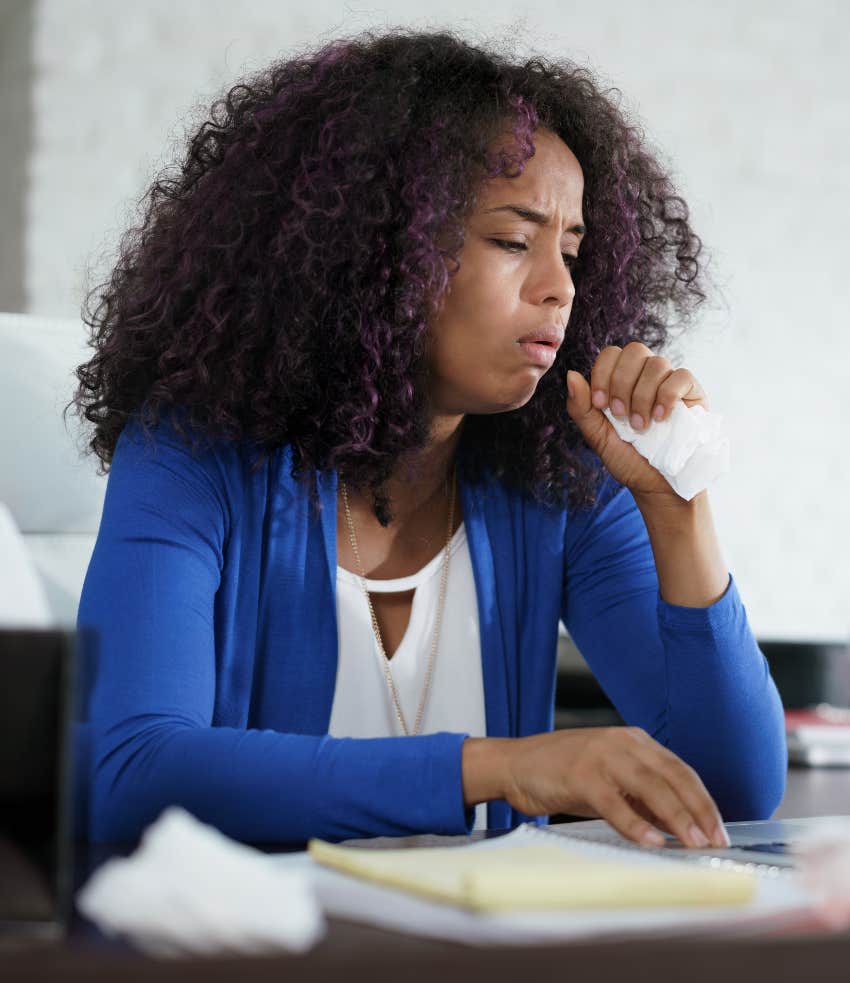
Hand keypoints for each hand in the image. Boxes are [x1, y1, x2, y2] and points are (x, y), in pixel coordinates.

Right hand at [464, 728, 728, 848]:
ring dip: (676, 817)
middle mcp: (621, 743)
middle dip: (699, 810)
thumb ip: (641, 797)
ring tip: (693, 843)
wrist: (513, 763)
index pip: (680, 770)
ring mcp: (600, 756)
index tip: (720, 830)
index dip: (704, 800)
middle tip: (716, 841)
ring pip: (650, 786)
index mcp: (632, 741)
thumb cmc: (560, 773)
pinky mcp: (579, 774)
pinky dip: (635, 823)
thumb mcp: (609, 780)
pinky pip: (614, 802)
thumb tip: (679, 826)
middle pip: (672, 776)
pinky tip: (651, 841)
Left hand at [566, 342, 708, 499]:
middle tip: (620, 415)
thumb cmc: (628, 460)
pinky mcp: (693, 393)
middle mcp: (646, 376)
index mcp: (622, 381)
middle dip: (622, 383)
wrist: (658, 486)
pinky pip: (681, 375)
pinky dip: (667, 396)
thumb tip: (571, 375)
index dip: (603, 373)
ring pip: (657, 363)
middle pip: (634, 350)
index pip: (611, 354)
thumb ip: (581, 408)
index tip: (600, 404)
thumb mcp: (598, 437)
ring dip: (642, 396)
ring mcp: (670, 382)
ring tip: (640, 426)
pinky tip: (661, 418)